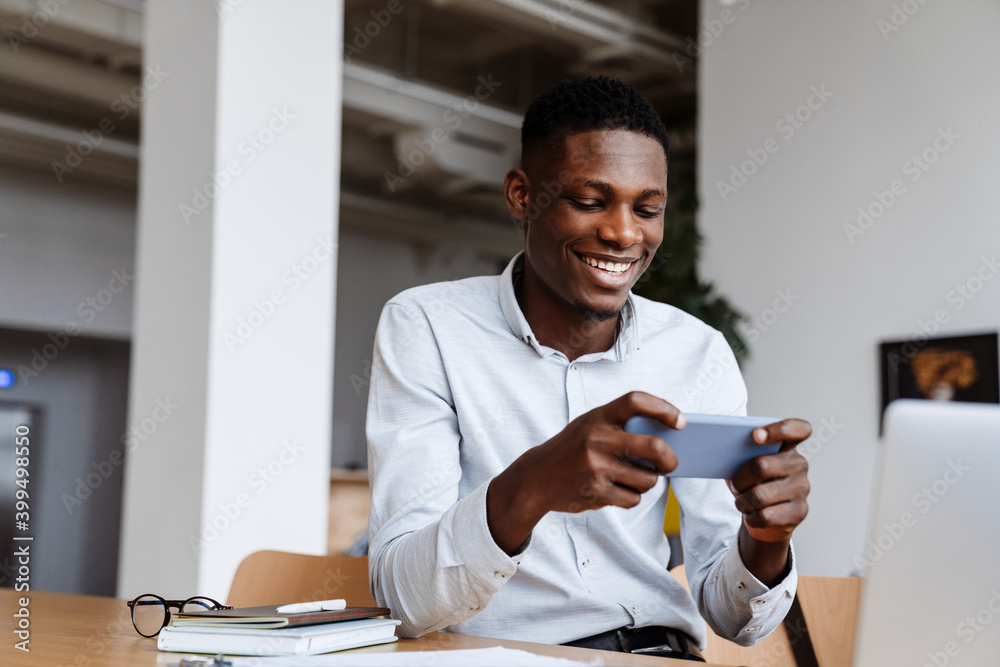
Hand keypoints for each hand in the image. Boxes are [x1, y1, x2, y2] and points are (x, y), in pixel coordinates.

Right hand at [487, 391, 681, 552]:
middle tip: (671, 463)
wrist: (536, 478)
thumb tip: (666, 440)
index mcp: (598, 417)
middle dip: (670, 459)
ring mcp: (597, 467)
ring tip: (632, 477)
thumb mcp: (589, 427)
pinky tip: (615, 490)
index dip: (663, 408)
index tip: (680, 420)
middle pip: (654, 448)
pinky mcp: (596, 492)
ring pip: (647, 479)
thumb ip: (619, 427)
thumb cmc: (572, 449)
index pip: (636, 401)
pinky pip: (633, 498)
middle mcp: (597, 439)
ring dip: (646, 481)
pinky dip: (630, 496)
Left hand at [729, 418, 810, 584]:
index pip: (797, 429)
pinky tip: (752, 514)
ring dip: (742, 501)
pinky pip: (765, 516)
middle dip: (740, 479)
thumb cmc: (752, 484)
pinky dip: (751, 517)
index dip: (778, 429)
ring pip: (760, 495)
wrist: (764, 517)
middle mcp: (799, 464)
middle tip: (735, 485)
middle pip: (761, 466)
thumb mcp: (744, 465)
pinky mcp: (799, 512)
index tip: (755, 434)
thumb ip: (740, 453)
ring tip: (742, 501)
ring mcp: (802, 488)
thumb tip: (719, 450)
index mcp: (787, 446)